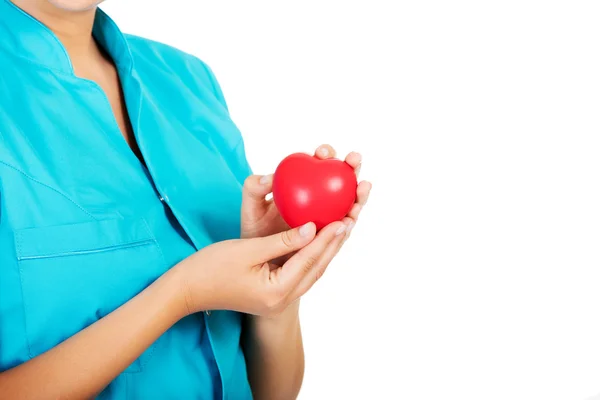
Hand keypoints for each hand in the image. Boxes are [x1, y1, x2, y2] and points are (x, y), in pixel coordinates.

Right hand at [174, 221, 347, 316]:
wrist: (187, 291)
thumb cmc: (211, 268)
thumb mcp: (248, 249)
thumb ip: (283, 240)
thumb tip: (312, 227)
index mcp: (277, 292)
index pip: (309, 260)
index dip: (326, 238)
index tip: (341, 218)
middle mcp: (282, 300)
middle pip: (316, 269)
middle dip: (333, 244)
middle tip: (348, 220)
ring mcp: (278, 299)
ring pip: (310, 272)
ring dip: (325, 251)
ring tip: (340, 229)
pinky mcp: (272, 294)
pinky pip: (299, 273)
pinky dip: (311, 256)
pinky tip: (317, 241)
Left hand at [241, 144, 371, 261]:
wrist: (262, 259)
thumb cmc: (257, 228)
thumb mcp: (250, 207)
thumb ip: (253, 189)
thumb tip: (269, 178)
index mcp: (305, 182)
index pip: (319, 162)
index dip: (325, 153)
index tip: (321, 154)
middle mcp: (322, 197)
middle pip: (342, 178)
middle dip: (352, 166)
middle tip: (352, 160)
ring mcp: (330, 216)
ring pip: (349, 202)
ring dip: (359, 194)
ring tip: (362, 188)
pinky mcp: (332, 236)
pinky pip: (343, 228)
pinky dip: (349, 222)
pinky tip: (350, 219)